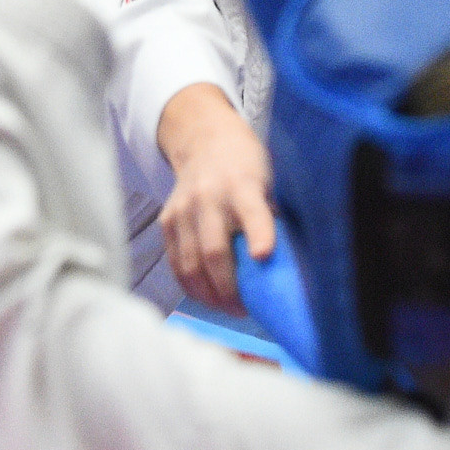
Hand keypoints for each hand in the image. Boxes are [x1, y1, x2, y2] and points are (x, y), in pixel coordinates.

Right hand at [154, 82, 273, 312]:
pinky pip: (175, 263)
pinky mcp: (167, 220)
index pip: (252, 212)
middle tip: (244, 309)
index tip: (264, 255)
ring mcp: (183, 209)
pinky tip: (205, 296)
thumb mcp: (267, 182)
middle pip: (214, 251)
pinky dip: (190, 285)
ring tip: (226, 309)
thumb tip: (282, 267)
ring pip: (191, 264)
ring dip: (208, 295)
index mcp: (242, 185)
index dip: (259, 234)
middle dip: (229, 288)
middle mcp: (209, 197)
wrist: (205, 141)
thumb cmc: (246, 168)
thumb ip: (269, 218)